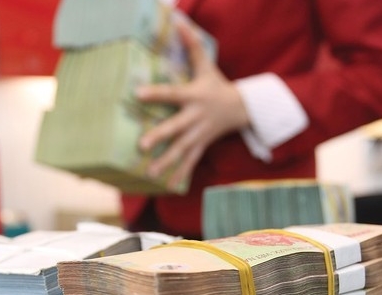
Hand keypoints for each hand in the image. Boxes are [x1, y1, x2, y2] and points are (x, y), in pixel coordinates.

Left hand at [137, 19, 249, 184]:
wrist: (244, 108)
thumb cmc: (218, 85)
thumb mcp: (207, 65)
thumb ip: (192, 45)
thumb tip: (179, 21)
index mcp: (194, 96)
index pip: (172, 94)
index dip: (156, 93)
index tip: (137, 94)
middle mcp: (196, 117)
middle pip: (176, 128)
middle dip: (160, 137)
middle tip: (141, 146)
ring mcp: (200, 134)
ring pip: (182, 149)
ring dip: (167, 162)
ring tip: (150, 173)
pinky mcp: (203, 145)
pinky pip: (192, 161)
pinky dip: (181, 173)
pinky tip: (168, 185)